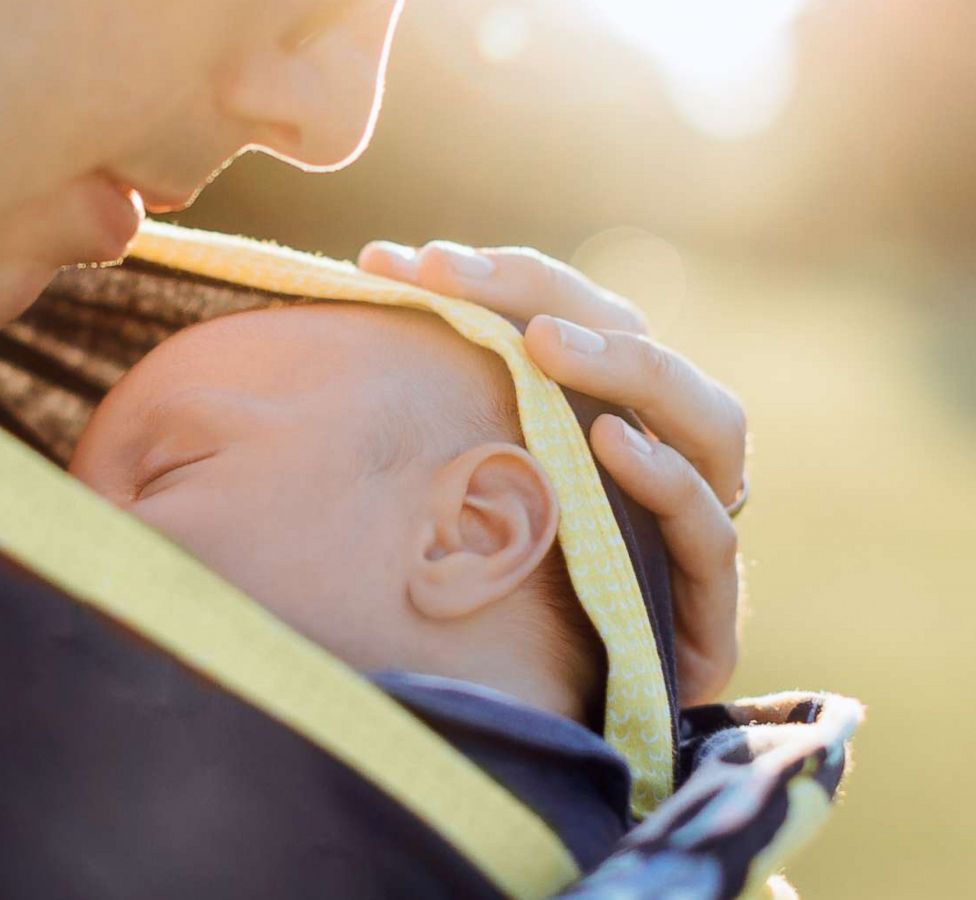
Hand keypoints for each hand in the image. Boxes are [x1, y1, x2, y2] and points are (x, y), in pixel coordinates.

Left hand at [358, 240, 744, 705]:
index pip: (569, 315)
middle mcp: (658, 456)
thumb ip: (417, 414)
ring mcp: (693, 527)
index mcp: (600, 416)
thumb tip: (345, 304)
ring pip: (707, 418)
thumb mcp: (424, 490)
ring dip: (628, 369)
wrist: (515, 729)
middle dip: (546, 299)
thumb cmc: (459, 597)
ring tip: (545, 345)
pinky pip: (709, 532)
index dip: (496, 276)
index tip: (397, 262)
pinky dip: (666, 481)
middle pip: (637, 344)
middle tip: (452, 278)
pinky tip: (607, 446)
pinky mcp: (705, 612)